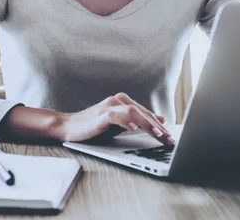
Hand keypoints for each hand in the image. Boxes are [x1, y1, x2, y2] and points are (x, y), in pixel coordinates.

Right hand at [59, 93, 173, 144]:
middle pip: (143, 113)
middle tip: (170, 140)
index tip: (171, 138)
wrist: (68, 127)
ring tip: (158, 134)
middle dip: (159, 127)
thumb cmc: (94, 127)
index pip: (147, 114)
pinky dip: (126, 121)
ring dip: (147, 123)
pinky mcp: (101, 114)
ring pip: (134, 112)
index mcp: (124, 102)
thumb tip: (161, 120)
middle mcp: (119, 100)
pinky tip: (134, 128)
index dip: (161, 126)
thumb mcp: (120, 125)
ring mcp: (110, 105)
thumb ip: (138, 121)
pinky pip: (116, 115)